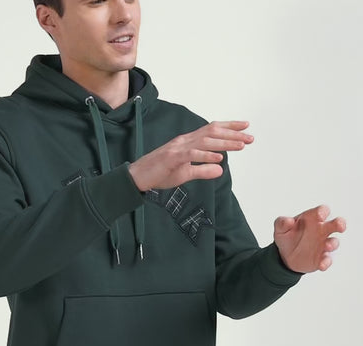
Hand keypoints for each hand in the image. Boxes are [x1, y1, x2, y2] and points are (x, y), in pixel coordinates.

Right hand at [128, 121, 253, 191]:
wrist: (138, 177)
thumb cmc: (159, 174)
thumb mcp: (185, 174)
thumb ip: (203, 170)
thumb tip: (220, 169)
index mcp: (187, 142)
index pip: (211, 130)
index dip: (229, 127)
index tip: (245, 127)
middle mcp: (184, 140)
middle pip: (212, 132)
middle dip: (233, 134)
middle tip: (250, 137)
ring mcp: (178, 148)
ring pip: (205, 141)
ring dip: (224, 143)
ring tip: (240, 145)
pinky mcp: (172, 158)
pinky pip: (192, 155)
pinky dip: (206, 155)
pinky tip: (219, 157)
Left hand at [273, 205, 346, 272]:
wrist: (285, 255)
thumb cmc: (286, 236)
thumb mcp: (280, 229)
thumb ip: (281, 222)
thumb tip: (288, 220)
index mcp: (312, 219)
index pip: (322, 210)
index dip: (323, 211)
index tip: (319, 216)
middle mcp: (321, 230)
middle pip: (336, 223)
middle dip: (340, 224)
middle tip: (340, 226)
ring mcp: (323, 244)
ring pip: (334, 242)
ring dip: (332, 244)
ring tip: (327, 246)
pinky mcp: (322, 257)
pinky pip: (327, 259)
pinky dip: (326, 262)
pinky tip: (321, 265)